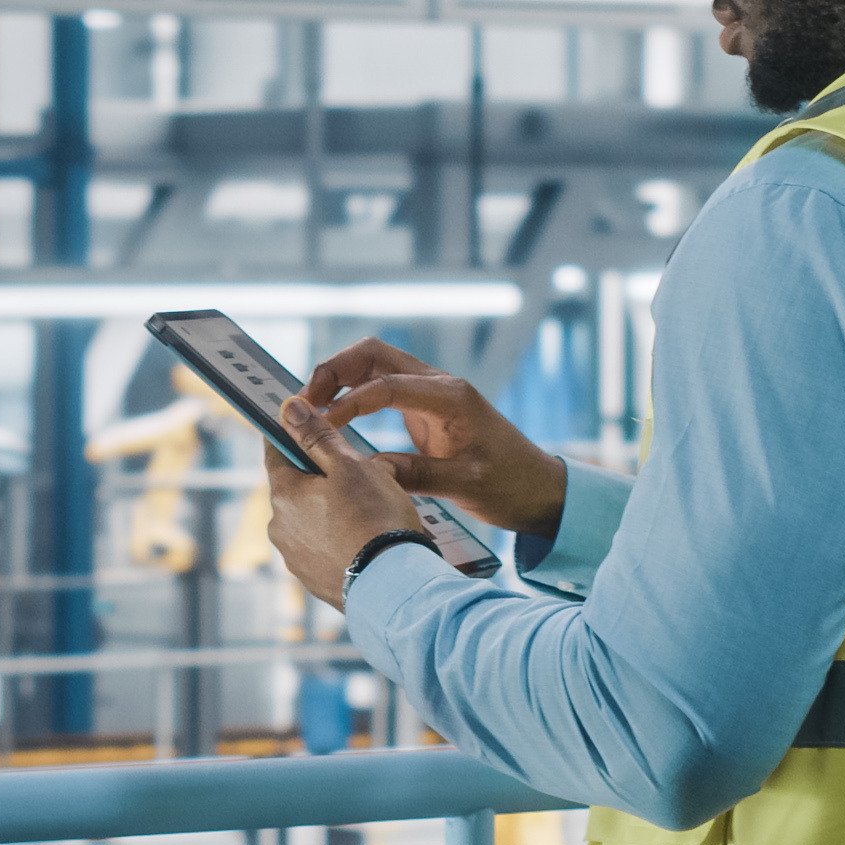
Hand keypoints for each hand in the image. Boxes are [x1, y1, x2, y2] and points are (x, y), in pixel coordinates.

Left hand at [262, 394, 435, 604]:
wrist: (395, 586)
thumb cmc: (375, 518)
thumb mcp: (350, 465)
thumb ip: (317, 435)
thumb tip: (287, 408)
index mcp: (283, 495)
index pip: (275, 450)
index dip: (292, 433)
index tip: (304, 423)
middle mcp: (279, 528)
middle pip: (297, 488)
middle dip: (322, 477)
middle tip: (359, 474)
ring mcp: (295, 558)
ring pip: (311, 519)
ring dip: (332, 510)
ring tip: (370, 511)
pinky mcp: (314, 581)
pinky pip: (324, 548)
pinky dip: (340, 539)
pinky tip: (367, 539)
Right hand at [297, 339, 567, 541]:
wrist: (540, 489)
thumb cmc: (510, 485)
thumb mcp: (465, 486)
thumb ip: (416, 476)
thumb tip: (365, 471)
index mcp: (451, 397)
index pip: (386, 386)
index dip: (349, 402)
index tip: (322, 424)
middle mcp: (439, 385)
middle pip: (373, 355)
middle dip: (334, 371)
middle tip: (305, 403)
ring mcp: (432, 393)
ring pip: (374, 365)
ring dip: (340, 379)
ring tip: (312, 409)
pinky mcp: (426, 408)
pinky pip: (381, 387)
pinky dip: (353, 393)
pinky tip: (334, 417)